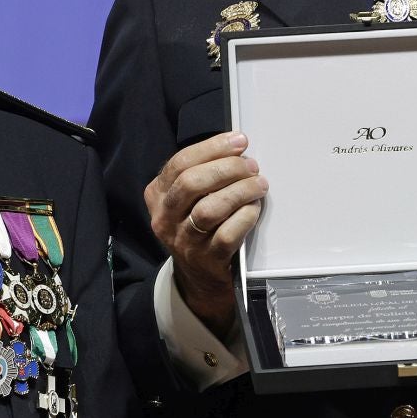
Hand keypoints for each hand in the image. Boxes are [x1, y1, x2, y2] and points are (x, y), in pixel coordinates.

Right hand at [143, 132, 265, 339]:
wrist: (199, 276)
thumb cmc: (198, 226)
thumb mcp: (186, 199)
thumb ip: (202, 174)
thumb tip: (236, 147)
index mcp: (157, 196)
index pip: (180, 163)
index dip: (212, 148)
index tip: (239, 141)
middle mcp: (165, 218)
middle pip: (191, 183)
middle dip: (227, 168)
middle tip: (251, 166)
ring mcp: (183, 241)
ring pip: (209, 209)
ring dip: (239, 191)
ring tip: (259, 185)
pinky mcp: (206, 260)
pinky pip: (226, 234)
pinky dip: (244, 217)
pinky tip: (254, 209)